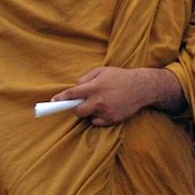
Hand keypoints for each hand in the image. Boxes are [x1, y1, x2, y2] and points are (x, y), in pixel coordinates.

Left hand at [52, 67, 183, 126]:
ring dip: (89, 112)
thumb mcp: (102, 71)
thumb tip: (75, 87)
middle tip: (81, 103)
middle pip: (78, 111)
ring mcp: (106, 112)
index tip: (52, 102)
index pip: (72, 94)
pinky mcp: (113, 120)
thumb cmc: (120, 77)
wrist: (142, 87)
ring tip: (99, 104)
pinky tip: (106, 109)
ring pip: (88, 117)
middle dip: (76, 108)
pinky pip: (97, 123)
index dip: (60, 99)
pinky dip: (98, 118)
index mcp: (95, 87)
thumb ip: (86, 78)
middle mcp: (99, 100)